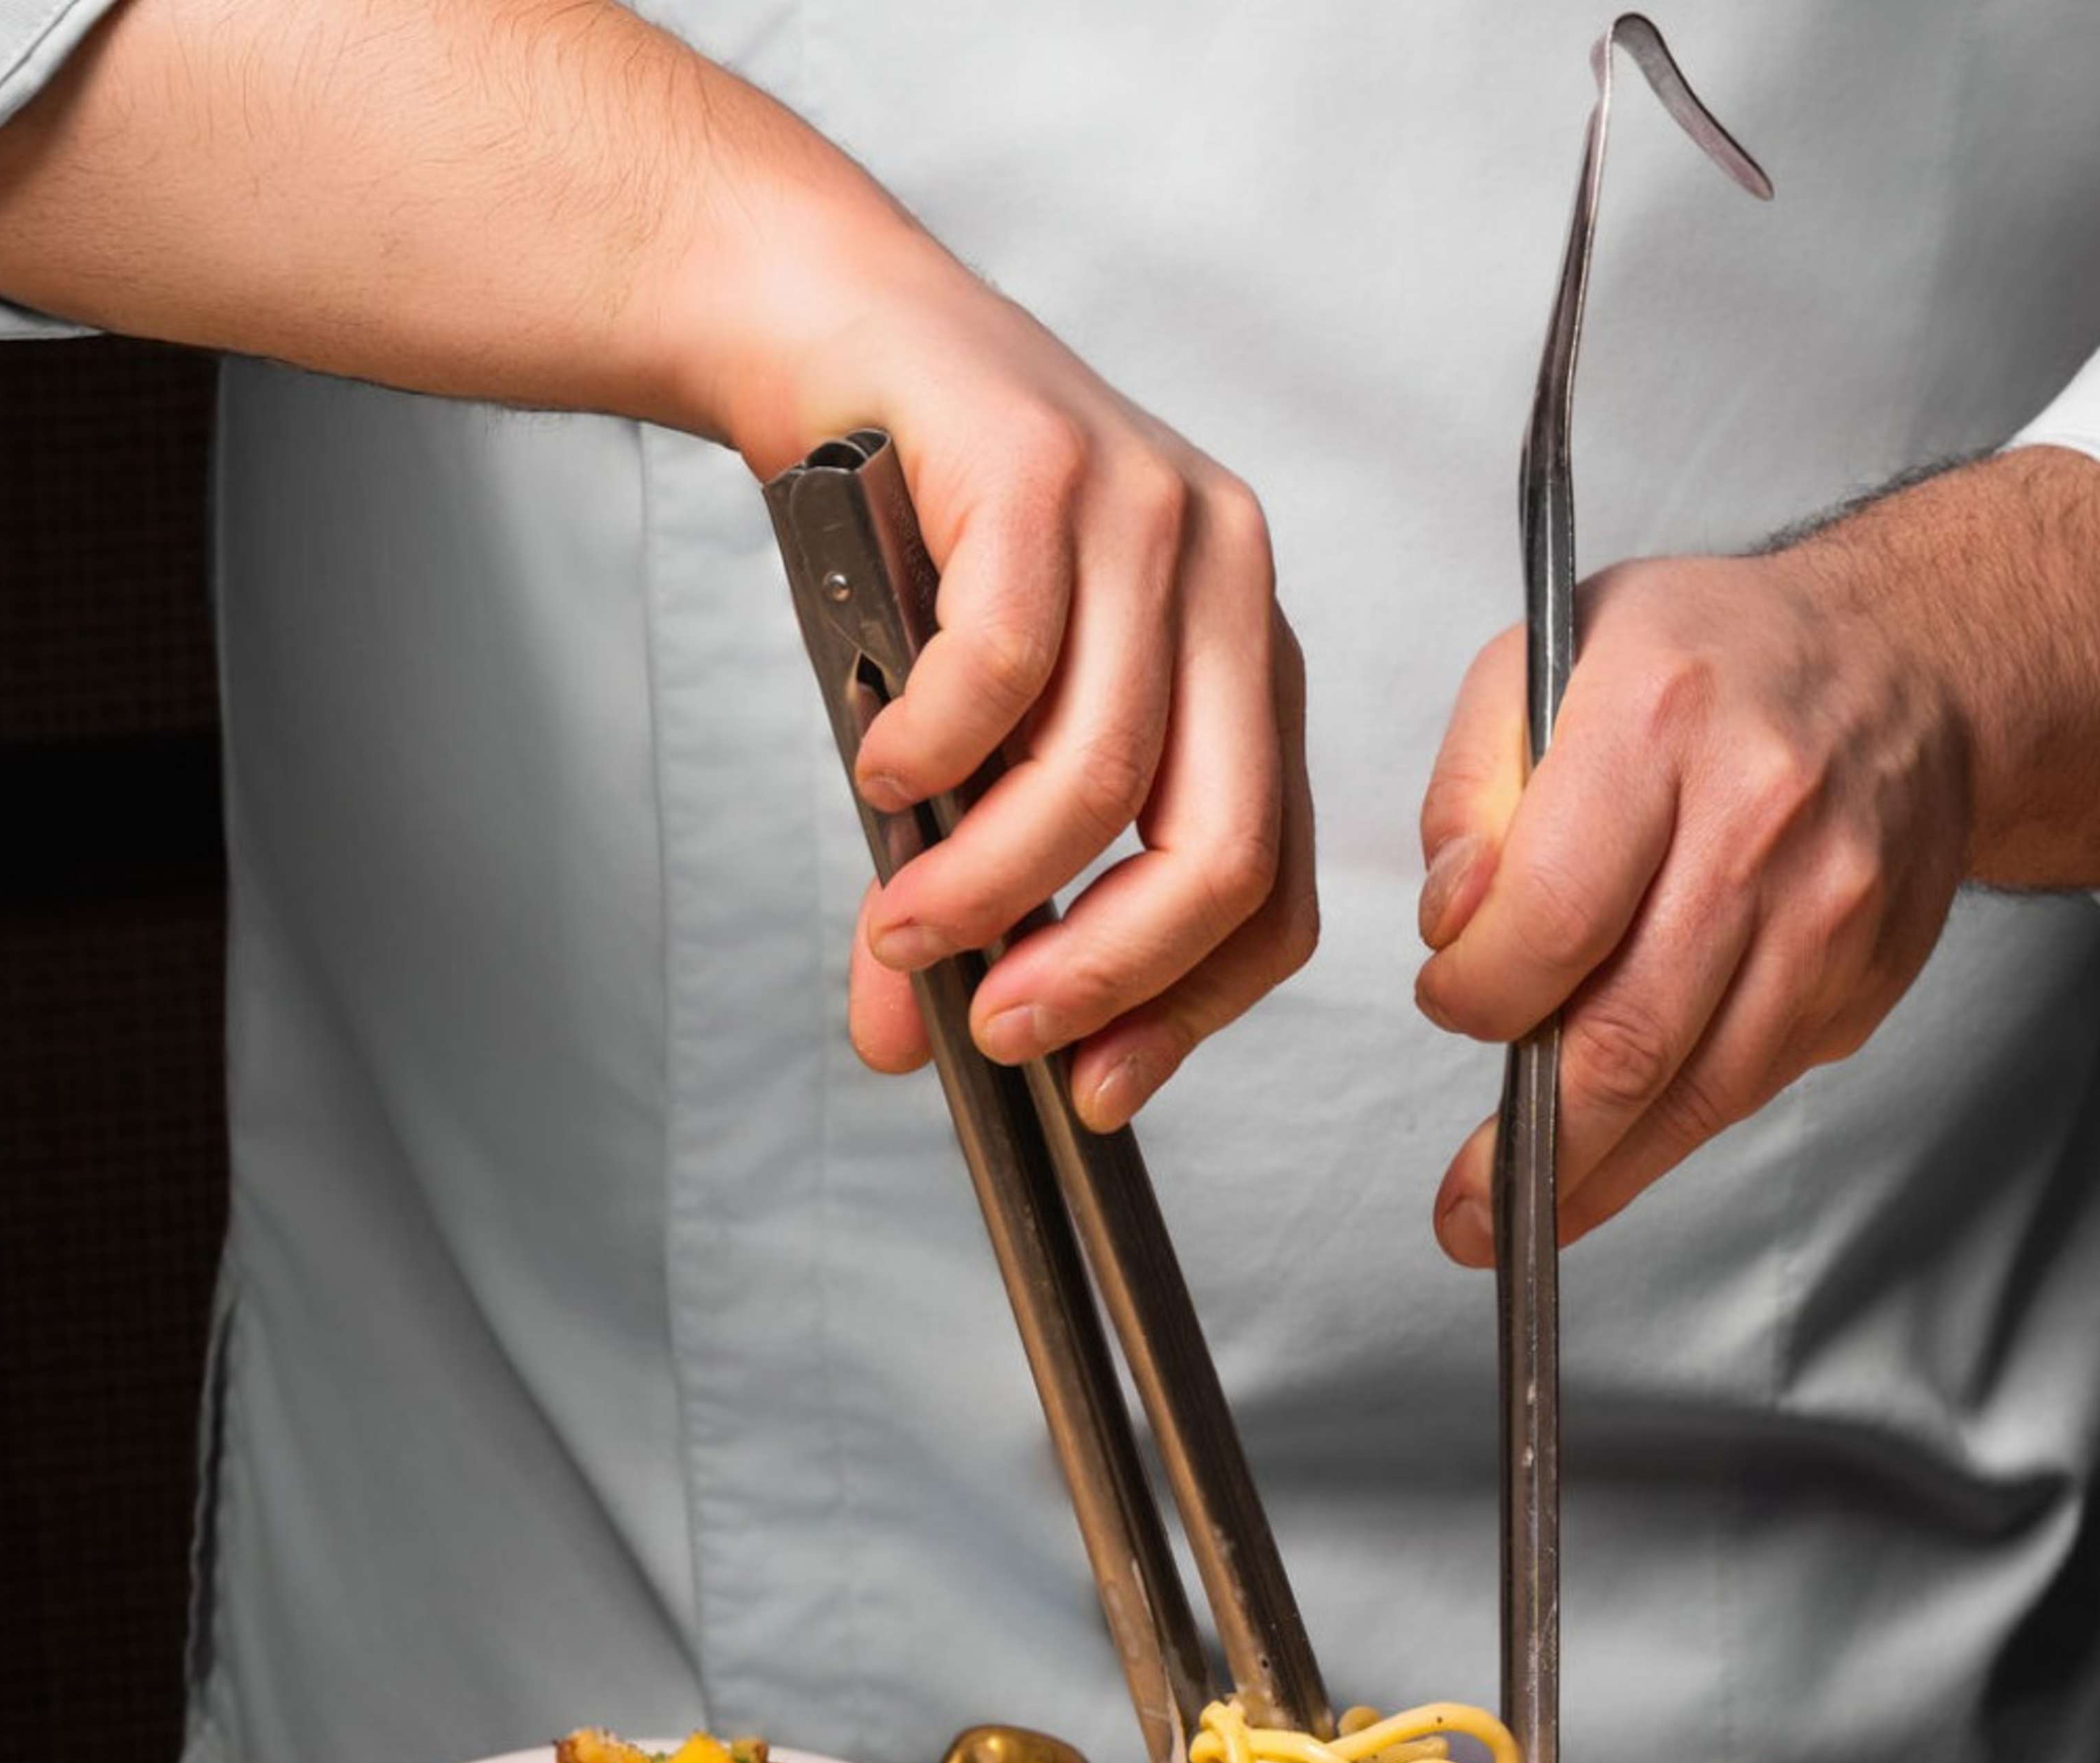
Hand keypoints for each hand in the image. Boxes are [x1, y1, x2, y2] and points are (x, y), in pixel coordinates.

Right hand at [0, 0, 1319, 1134]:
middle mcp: (1231, 586)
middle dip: (1108, 972)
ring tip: (903, 923)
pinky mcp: (1045, 462)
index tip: (1098, 1091)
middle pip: (1225, 847)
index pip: (1276, 884)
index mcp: (1244, 665)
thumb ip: (970, 885)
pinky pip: (1008, 662)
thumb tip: (908, 1041)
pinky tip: (881, 770)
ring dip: (991, 882)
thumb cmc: (912, 548)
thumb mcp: (968, 739)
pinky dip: (935, 750)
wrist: (823, 334)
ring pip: (1106, 771)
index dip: (1193, 1010)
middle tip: (1000, 1034)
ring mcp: (1150, 513)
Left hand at [1413, 548, 1969, 1261]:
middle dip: (1530, 1144)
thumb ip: (1472, 793)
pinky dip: (1667, 1136)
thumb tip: (1451, 927)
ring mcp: (1830, 911)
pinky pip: (1747, 1088)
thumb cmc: (1706, 666)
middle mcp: (1761, 818)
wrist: (1903, 666)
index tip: (1449, 1002)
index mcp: (1661, 719)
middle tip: (1467, 1211)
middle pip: (1628, 1035)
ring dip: (1595, 1174)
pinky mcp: (1866, 979)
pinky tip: (1610, 1153)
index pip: (1550, 916)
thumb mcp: (1548, 662)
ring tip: (1516, 1214)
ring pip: (1694, 1093)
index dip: (1478, 995)